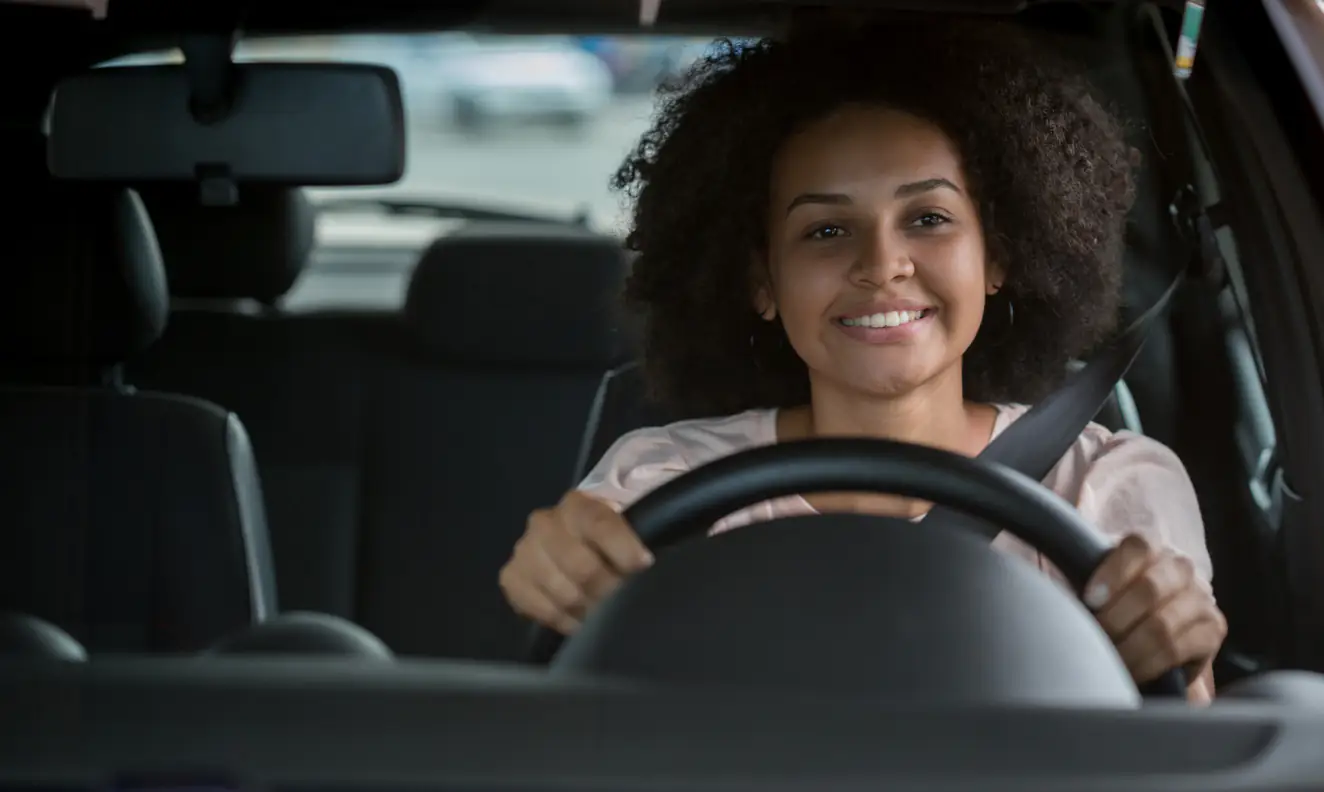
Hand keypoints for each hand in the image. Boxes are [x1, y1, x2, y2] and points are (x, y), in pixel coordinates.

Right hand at [499, 490, 653, 634]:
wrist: (575, 547)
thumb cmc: (606, 541)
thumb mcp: (623, 530)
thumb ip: (632, 543)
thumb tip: (642, 566)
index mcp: (576, 505)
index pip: (600, 526)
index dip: (624, 550)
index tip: (642, 566)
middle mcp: (544, 523)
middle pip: (581, 567)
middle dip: (608, 589)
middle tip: (621, 601)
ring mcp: (524, 551)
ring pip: (563, 593)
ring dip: (588, 609)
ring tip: (601, 612)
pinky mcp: (511, 578)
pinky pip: (541, 609)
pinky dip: (565, 620)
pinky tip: (578, 619)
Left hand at [1084, 534, 1225, 698]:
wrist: (1152, 638)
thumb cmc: (1116, 606)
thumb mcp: (1100, 586)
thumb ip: (1085, 579)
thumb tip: (1052, 594)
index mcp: (1151, 548)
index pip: (1138, 547)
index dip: (1112, 573)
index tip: (1090, 600)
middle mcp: (1181, 567)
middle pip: (1151, 588)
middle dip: (1116, 619)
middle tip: (1096, 637)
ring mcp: (1202, 597)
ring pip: (1162, 623)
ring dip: (1129, 647)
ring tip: (1109, 658)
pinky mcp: (1213, 629)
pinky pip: (1177, 648)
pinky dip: (1148, 663)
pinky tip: (1132, 670)